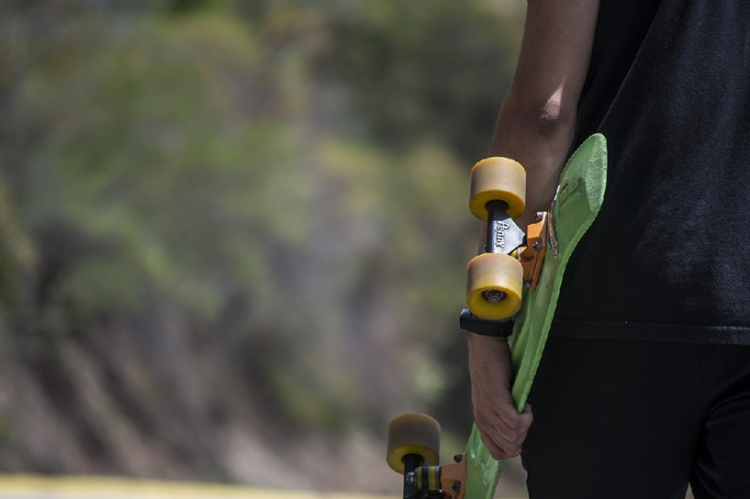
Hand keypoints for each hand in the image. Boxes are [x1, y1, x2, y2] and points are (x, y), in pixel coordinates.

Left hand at [467, 333, 532, 459]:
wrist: (485, 346)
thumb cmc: (492, 368)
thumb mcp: (492, 397)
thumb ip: (499, 414)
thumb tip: (515, 430)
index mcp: (481, 420)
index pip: (497, 452)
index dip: (514, 446)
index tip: (520, 429)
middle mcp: (482, 418)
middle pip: (508, 447)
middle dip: (523, 437)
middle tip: (525, 418)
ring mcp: (488, 410)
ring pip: (512, 437)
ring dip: (525, 426)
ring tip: (525, 409)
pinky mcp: (496, 400)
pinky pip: (515, 422)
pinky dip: (526, 417)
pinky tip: (526, 405)